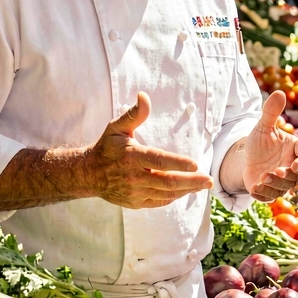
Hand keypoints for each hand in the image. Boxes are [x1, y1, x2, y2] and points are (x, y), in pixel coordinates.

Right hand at [88, 93, 213, 208]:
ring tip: (203, 185)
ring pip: (166, 194)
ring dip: (186, 190)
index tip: (195, 164)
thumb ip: (135, 114)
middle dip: (191, 181)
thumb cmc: (107, 147)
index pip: (158, 161)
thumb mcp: (117, 127)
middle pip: (167, 181)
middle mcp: (134, 177)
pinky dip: (174, 197)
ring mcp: (135, 192)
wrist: (89, 174)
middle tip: (209, 180)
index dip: (177, 163)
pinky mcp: (136, 202)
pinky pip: (159, 202)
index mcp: (132, 157)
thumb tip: (144, 96)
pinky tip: (185, 190)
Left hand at [242, 92, 297, 201]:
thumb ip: (271, 112)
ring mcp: (282, 181)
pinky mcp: (270, 191)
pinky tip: (255, 187)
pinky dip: (264, 193)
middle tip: (287, 168)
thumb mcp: (263, 126)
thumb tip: (279, 92)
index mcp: (295, 149)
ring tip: (265, 176)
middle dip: (296, 172)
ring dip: (277, 183)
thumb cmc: (261, 142)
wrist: (248, 159)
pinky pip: (270, 196)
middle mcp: (292, 166)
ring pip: (286, 186)